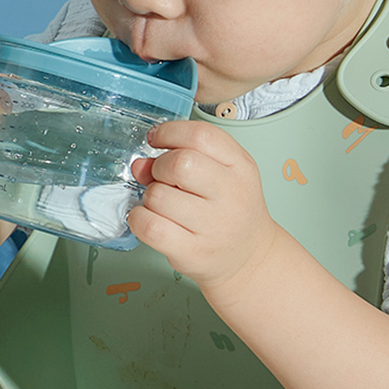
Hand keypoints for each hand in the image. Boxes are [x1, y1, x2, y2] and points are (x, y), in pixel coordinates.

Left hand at [128, 120, 278, 293]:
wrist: (248, 256)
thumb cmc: (229, 209)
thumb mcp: (219, 173)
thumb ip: (180, 156)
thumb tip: (140, 164)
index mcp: (240, 166)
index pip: (201, 135)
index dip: (170, 132)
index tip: (157, 138)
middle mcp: (232, 194)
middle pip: (180, 163)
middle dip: (159, 166)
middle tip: (162, 177)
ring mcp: (214, 226)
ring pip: (159, 196)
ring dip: (150, 196)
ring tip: (163, 203)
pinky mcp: (194, 253)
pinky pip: (151, 228)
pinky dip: (139, 219)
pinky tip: (149, 218)